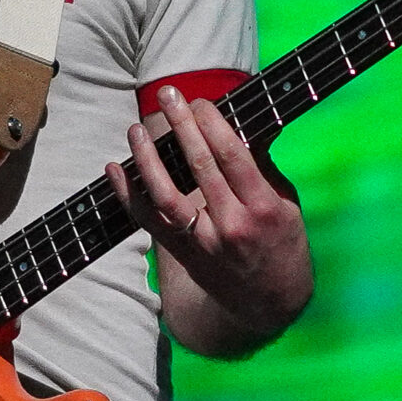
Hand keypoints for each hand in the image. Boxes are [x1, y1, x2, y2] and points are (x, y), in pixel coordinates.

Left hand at [106, 83, 311, 355]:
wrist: (269, 304)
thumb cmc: (283, 246)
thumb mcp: (287, 205)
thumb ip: (263, 166)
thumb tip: (247, 121)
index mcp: (263, 208)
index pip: (232, 157)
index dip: (211, 125)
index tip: (199, 101)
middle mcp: (231, 226)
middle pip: (200, 169)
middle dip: (182, 127)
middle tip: (168, 96)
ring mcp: (203, 242)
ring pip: (167, 196)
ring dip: (147, 161)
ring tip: (135, 131)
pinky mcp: (183, 253)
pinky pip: (149, 221)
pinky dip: (128, 195)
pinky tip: (114, 169)